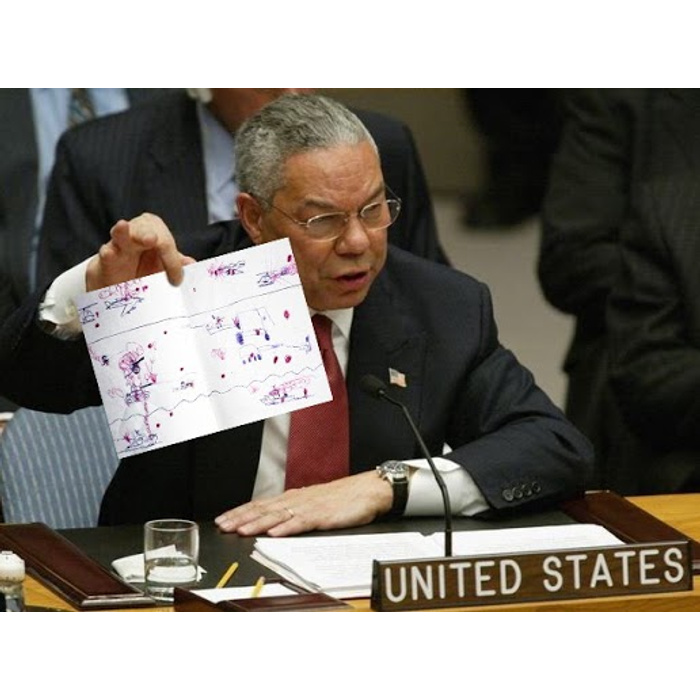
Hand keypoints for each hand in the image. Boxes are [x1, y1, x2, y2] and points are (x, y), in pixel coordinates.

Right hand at [85, 214, 195, 290]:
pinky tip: (108, 253)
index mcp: (155, 231)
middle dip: (147, 234)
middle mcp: (137, 233)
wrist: (123, 283)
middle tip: (152, 240)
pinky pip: (106, 253)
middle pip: (143, 229)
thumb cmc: (147, 268)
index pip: (165, 241)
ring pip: (120, 234)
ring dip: (122, 232)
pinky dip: (108, 253)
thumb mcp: (165, 266)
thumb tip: (190, 263)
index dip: (172, 261)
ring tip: (122, 226)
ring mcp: (119, 244)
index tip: (176, 281)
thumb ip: (177, 264)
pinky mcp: (106, 258)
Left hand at [215, 471, 393, 536]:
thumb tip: (273, 521)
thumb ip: (294, 511)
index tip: (222, 519)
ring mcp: (310, 507)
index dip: (240, 512)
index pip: (261, 504)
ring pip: (278, 515)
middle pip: (264, 509)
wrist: (368, 490)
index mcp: (294, 498)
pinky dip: (286, 528)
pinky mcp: (323, 515)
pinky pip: (301, 522)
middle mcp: (297, 500)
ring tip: (241, 530)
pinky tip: (274, 533)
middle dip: (241, 518)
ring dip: (257, 523)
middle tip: (222, 526)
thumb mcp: (314, 504)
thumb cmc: (343, 498)